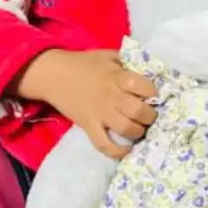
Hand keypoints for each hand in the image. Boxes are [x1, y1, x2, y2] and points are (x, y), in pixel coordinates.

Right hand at [12, 49, 156, 158]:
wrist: (53, 75)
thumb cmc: (83, 63)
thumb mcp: (108, 55)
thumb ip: (127, 63)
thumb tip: (147, 72)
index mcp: (117, 77)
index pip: (143, 86)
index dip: (153, 92)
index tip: (154, 95)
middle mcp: (111, 96)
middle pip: (138, 111)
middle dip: (150, 116)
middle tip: (150, 115)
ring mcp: (99, 113)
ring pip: (126, 129)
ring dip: (138, 131)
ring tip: (139, 128)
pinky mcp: (89, 126)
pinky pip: (104, 144)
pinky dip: (117, 151)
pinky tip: (127, 149)